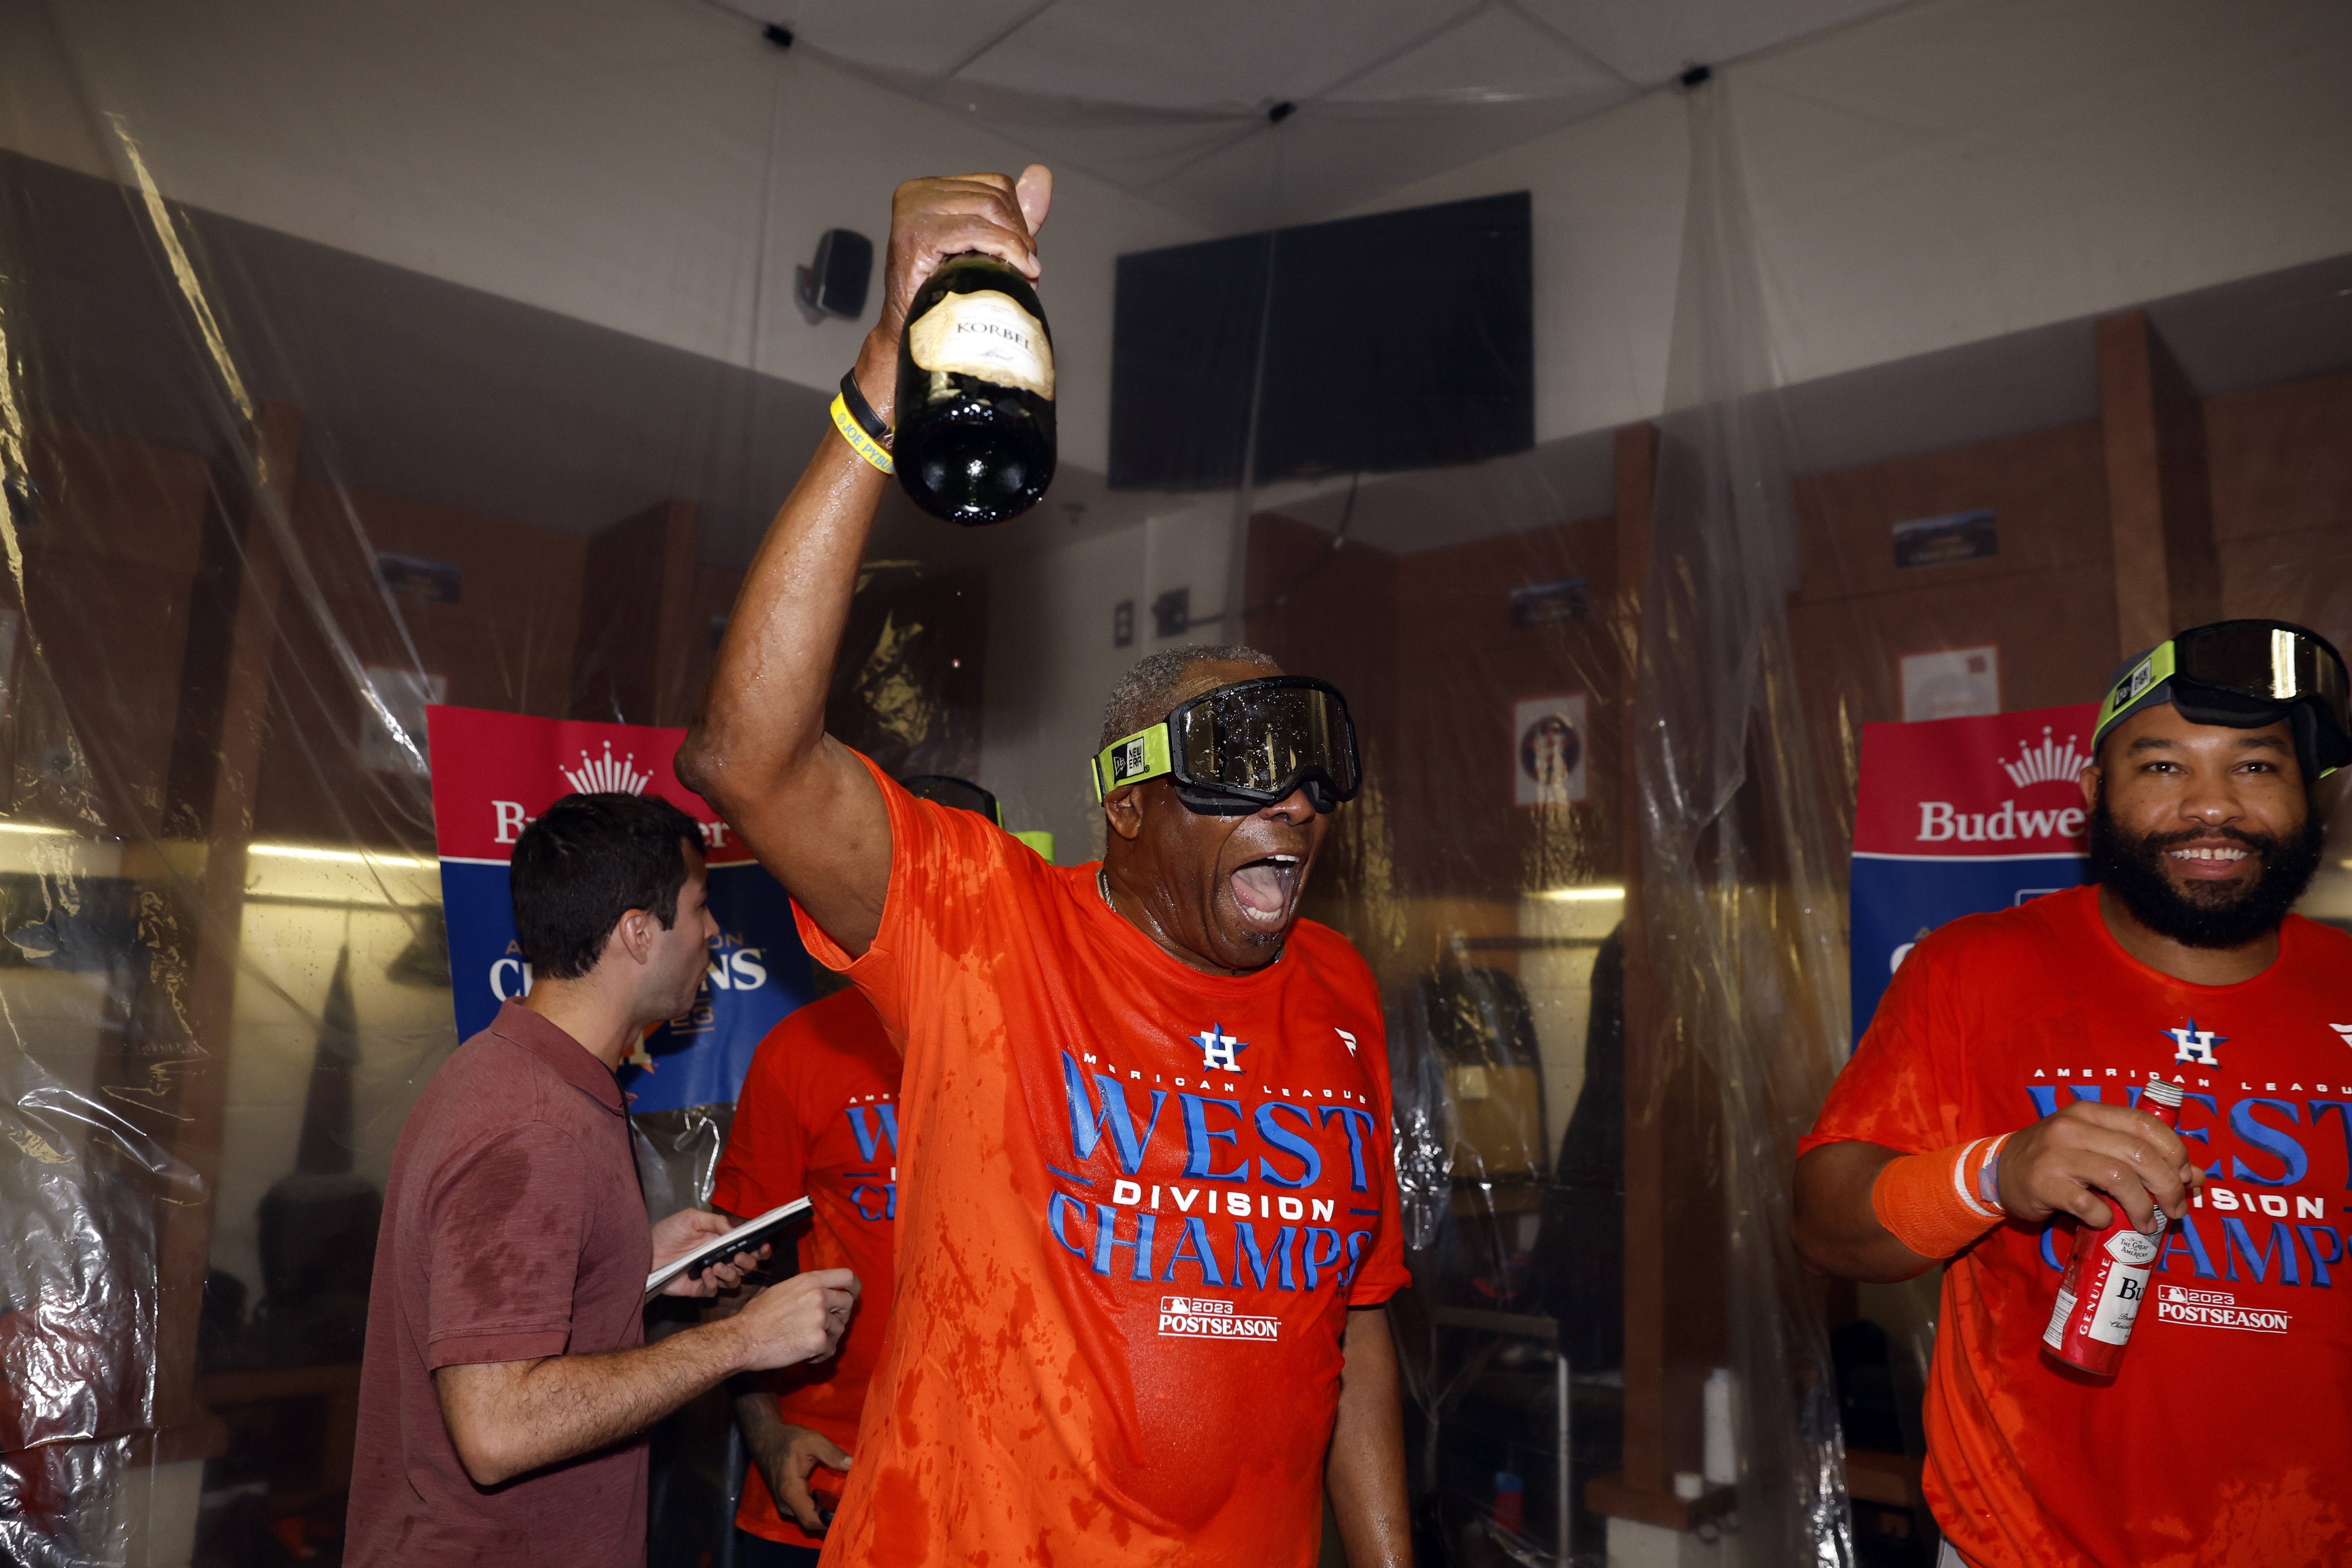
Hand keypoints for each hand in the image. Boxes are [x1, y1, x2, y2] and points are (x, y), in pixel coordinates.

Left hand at [650, 1208, 771, 1297]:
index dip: (759, 1249)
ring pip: (733, 1281)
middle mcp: (718, 1259)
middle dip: (748, 1262)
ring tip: (716, 1266)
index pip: (747, 1247)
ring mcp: (709, 1275)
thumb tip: (735, 1230)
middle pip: (746, 1266)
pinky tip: (705, 1274)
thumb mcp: (691, 1218)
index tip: (763, 1247)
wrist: (643, 1251)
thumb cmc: (666, 1232)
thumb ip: (715, 1221)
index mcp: (721, 1242)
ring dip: (730, 1273)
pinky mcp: (696, 1288)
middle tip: (738, 1257)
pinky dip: (713, 1284)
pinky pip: (713, 1291)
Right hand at [731, 1268, 859, 1371]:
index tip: (852, 1295)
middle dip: (840, 1316)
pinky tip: (806, 1355)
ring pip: (840, 1329)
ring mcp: (820, 1318)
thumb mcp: (782, 1289)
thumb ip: (806, 1288)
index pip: (847, 1276)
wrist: (743, 1338)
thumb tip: (821, 1291)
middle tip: (824, 1326)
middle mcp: (819, 1296)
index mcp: (810, 1281)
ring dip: (828, 1338)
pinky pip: (831, 1349)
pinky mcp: (818, 1340)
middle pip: (848, 1304)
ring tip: (808, 1342)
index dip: (853, 1287)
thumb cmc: (757, 1315)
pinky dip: (820, 1355)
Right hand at [751, 1421, 853, 1536]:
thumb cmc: (789, 1439)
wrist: (766, 1439)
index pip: (811, 1520)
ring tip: (848, 1507)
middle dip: (832, 1521)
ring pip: (808, 1520)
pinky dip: (819, 1512)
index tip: (850, 1515)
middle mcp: (786, 1504)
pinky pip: (805, 1514)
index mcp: (791, 1492)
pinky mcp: (787, 1502)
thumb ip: (832, 1454)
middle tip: (854, 1511)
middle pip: (811, 1523)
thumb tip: (853, 1465)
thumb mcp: (812, 1440)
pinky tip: (834, 1503)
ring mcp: (785, 1505)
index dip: (830, 1522)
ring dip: (826, 1517)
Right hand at [871, 167, 1051, 346]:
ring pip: (989, 209)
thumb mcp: (987, 246)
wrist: (917, 332)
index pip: (995, 185)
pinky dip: (1004, 249)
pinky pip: (975, 231)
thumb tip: (1041, 173)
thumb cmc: (948, 293)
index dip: (1019, 220)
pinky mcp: (915, 234)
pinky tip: (1017, 270)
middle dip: (1019, 234)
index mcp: (929, 189)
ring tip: (1022, 274)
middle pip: (994, 196)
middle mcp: (916, 193)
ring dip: (1015, 245)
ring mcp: (912, 211)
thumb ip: (1013, 211)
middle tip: (1028, 269)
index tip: (1024, 255)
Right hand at [1995, 1101, 2203, 1232]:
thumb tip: (2197, 1178)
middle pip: (2139, 1154)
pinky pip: (2088, 1205)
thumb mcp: (2097, 1147)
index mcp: (2090, 1112)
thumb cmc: (2057, 1158)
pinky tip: (2105, 1220)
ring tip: (2148, 1223)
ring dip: (2143, 1207)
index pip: (2145, 1123)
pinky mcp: (2044, 1184)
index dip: (2174, 1151)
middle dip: (2168, 1186)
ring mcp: (2056, 1156)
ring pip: (2119, 1178)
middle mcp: (2073, 1128)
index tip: (2185, 1177)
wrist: (2000, 1170)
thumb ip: (2142, 1157)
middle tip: (2175, 1209)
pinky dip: (2104, 1217)